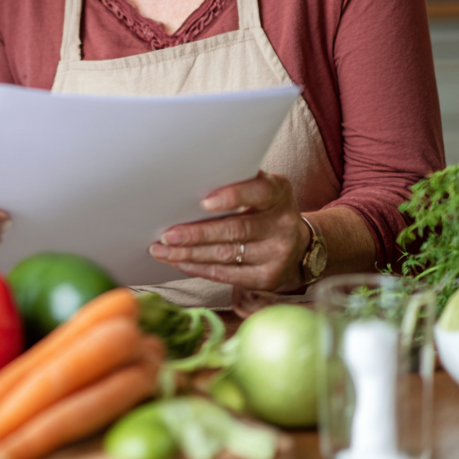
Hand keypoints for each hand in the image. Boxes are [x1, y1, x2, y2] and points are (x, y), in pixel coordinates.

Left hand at [147, 171, 310, 293]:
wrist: (297, 244)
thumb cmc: (263, 208)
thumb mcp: (259, 188)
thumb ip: (235, 182)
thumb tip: (188, 181)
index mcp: (279, 193)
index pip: (258, 192)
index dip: (232, 196)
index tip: (204, 202)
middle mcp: (283, 224)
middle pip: (235, 230)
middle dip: (197, 234)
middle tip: (167, 235)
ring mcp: (278, 254)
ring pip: (226, 255)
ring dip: (188, 253)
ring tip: (161, 250)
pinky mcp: (268, 278)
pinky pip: (226, 274)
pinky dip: (197, 268)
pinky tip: (177, 261)